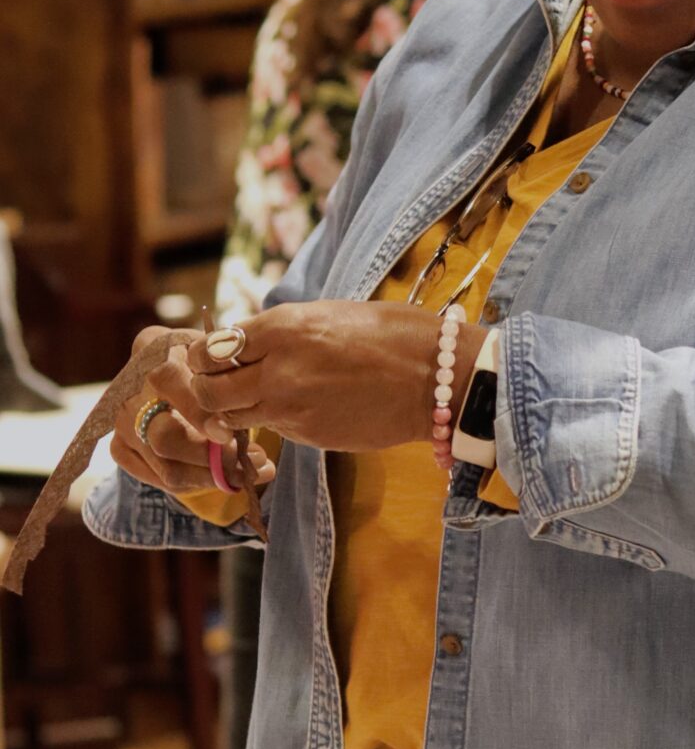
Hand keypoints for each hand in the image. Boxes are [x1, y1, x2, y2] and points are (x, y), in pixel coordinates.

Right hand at [113, 331, 277, 506]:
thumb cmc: (211, 364)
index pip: (167, 381)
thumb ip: (231, 381)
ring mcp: (120, 421)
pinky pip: (159, 479)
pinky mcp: (120, 448)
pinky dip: (195, 483)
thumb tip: (243, 429)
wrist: (182, 373)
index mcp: (152, 349)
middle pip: (162, 436)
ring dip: (211, 477)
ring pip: (165, 466)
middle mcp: (128, 386)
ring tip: (246, 474)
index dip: (198, 413)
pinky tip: (222, 477)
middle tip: (249, 463)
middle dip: (210, 457)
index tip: (228, 434)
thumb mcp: (222, 358)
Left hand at [149, 304, 481, 456]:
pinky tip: (295, 408)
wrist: (436, 377)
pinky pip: (272, 430)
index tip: (210, 358)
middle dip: (204, 389)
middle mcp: (277, 369)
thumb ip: (281, 330)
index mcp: (282, 328)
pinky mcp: (309, 435)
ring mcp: (292, 407)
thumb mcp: (328, 314)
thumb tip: (246, 342)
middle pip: (208, 390)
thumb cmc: (391, 334)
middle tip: (216, 385)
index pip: (210, 348)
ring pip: (231, 418)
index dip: (203, 356)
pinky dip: (271, 422)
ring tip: (252, 399)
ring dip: (232, 410)